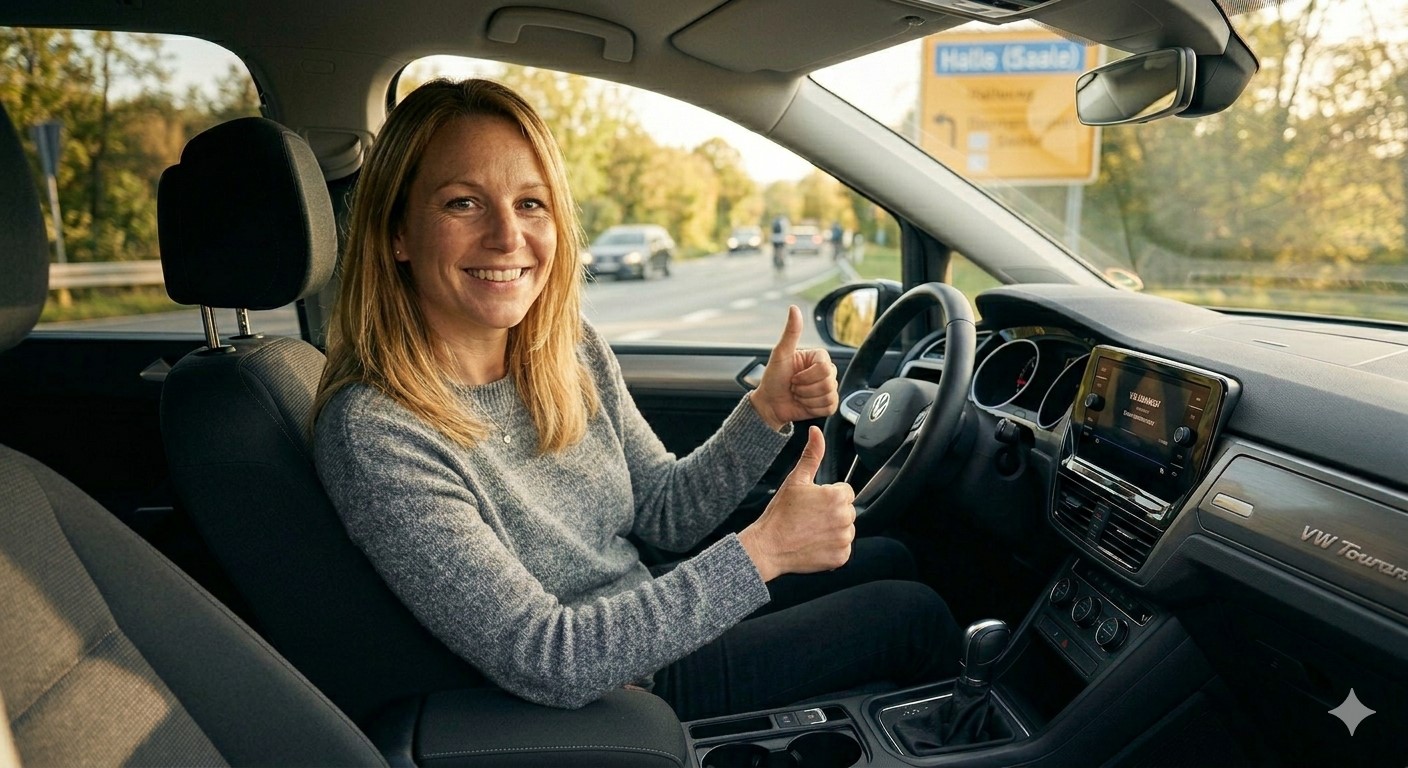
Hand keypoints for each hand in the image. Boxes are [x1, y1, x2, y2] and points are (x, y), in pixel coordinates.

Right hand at [738, 427, 855, 581]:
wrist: (769, 546)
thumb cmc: (780, 514)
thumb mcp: (795, 480)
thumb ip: (812, 455)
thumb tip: (816, 432)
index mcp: (836, 497)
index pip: (845, 492)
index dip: (828, 495)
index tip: (813, 503)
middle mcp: (844, 518)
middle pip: (847, 510)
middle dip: (832, 512)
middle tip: (810, 517)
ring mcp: (844, 539)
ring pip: (846, 529)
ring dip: (833, 529)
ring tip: (811, 530)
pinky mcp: (841, 557)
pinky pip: (843, 548)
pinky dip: (831, 547)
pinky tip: (814, 543)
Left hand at [751, 305, 838, 430]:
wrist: (770, 404)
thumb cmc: (773, 378)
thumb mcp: (780, 354)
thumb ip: (790, 332)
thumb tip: (794, 308)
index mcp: (817, 357)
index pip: (825, 367)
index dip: (807, 376)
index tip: (793, 376)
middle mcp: (825, 371)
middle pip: (829, 382)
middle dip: (806, 388)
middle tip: (794, 386)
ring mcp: (828, 388)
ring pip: (829, 395)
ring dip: (807, 398)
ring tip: (797, 394)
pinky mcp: (828, 403)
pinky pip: (830, 406)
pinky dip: (813, 408)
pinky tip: (804, 403)